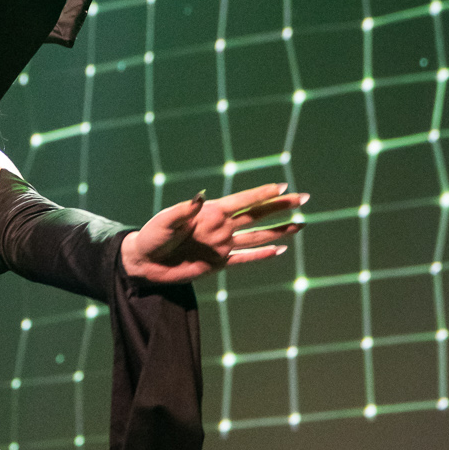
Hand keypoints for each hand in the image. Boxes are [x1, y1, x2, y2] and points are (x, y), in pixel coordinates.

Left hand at [120, 183, 307, 284]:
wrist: (145, 262)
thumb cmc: (153, 236)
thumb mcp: (166, 220)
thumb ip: (184, 210)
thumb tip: (199, 197)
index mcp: (211, 212)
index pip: (243, 201)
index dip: (263, 193)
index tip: (284, 186)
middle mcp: (221, 227)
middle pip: (258, 215)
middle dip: (281, 206)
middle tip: (303, 198)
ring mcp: (222, 245)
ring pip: (257, 236)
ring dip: (279, 231)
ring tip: (300, 224)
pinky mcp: (218, 263)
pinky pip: (245, 258)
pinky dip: (262, 255)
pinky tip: (280, 251)